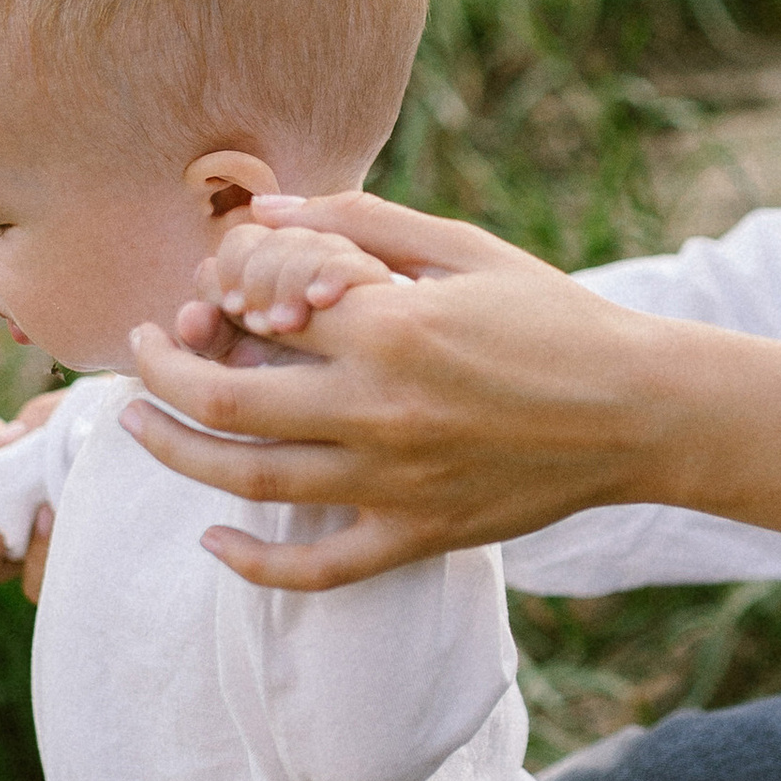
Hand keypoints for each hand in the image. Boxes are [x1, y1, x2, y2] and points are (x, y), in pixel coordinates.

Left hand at [118, 188, 780, 590]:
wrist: (640, 411)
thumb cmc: (555, 318)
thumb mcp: (463, 250)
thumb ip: (358, 223)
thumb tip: (258, 213)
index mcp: (391, 328)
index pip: (256, 311)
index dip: (212, 295)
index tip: (201, 291)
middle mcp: (380, 410)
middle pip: (222, 402)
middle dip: (160, 373)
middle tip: (141, 351)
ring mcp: (394, 482)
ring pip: (248, 481)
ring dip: (174, 454)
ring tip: (140, 426)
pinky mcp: (416, 535)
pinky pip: (315, 567)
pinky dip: (251, 562)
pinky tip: (212, 539)